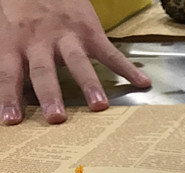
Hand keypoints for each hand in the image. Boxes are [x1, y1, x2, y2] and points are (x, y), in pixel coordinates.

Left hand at [0, 0, 150, 124]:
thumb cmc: (21, 8)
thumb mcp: (7, 31)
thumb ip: (11, 58)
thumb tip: (12, 91)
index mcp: (14, 42)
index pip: (9, 74)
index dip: (9, 97)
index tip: (12, 120)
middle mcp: (40, 42)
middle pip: (44, 71)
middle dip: (51, 95)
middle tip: (57, 118)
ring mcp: (67, 37)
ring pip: (77, 62)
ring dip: (88, 85)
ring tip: (99, 106)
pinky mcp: (90, 32)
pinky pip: (110, 53)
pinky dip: (127, 69)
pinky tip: (142, 83)